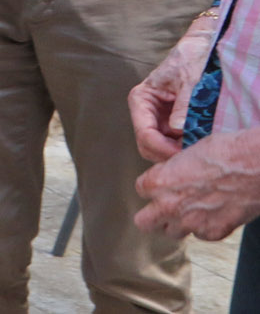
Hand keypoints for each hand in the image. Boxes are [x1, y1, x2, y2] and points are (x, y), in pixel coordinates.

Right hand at [130, 17, 219, 162]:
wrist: (204, 49)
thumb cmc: (193, 59)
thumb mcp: (190, 80)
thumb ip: (182, 105)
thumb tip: (178, 129)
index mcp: (142, 99)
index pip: (144, 134)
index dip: (163, 149)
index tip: (186, 155)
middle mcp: (147, 113)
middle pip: (149, 146)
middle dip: (169, 154)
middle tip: (194, 156)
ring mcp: (160, 120)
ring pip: (162, 149)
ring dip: (179, 153)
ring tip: (201, 149)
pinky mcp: (174, 125)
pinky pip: (175, 144)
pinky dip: (186, 148)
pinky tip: (201, 144)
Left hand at [135, 127, 259, 240]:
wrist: (255, 166)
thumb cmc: (225, 153)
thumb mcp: (187, 154)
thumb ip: (172, 172)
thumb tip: (172, 177)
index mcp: (159, 182)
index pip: (141, 190)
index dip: (152, 186)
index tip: (162, 184)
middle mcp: (171, 206)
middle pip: (144, 222)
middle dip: (152, 216)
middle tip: (162, 209)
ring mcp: (192, 222)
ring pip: (172, 233)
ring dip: (178, 223)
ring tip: (190, 211)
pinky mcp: (214, 232)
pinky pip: (200, 235)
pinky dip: (204, 227)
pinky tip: (213, 214)